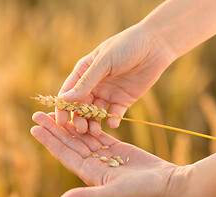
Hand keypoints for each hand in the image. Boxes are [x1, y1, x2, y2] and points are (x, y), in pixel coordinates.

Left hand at [31, 111, 190, 196]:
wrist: (167, 185)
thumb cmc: (142, 192)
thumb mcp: (112, 193)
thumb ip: (85, 196)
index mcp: (89, 174)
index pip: (64, 154)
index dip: (49, 141)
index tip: (34, 127)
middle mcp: (94, 165)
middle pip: (70, 143)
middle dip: (54, 128)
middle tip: (38, 113)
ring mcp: (106, 156)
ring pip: (83, 137)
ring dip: (69, 124)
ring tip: (57, 110)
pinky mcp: (118, 149)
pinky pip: (99, 134)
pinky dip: (89, 124)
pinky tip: (80, 114)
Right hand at [56, 23, 174, 134]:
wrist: (154, 46)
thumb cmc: (126, 47)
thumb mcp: (104, 62)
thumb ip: (86, 82)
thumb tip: (65, 99)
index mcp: (84, 72)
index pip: (69, 92)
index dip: (63, 107)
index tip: (60, 121)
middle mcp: (94, 84)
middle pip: (81, 106)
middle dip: (79, 119)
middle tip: (81, 129)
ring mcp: (109, 93)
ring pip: (96, 113)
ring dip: (94, 123)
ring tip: (95, 131)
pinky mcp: (124, 100)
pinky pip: (115, 114)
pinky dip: (112, 120)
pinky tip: (113, 123)